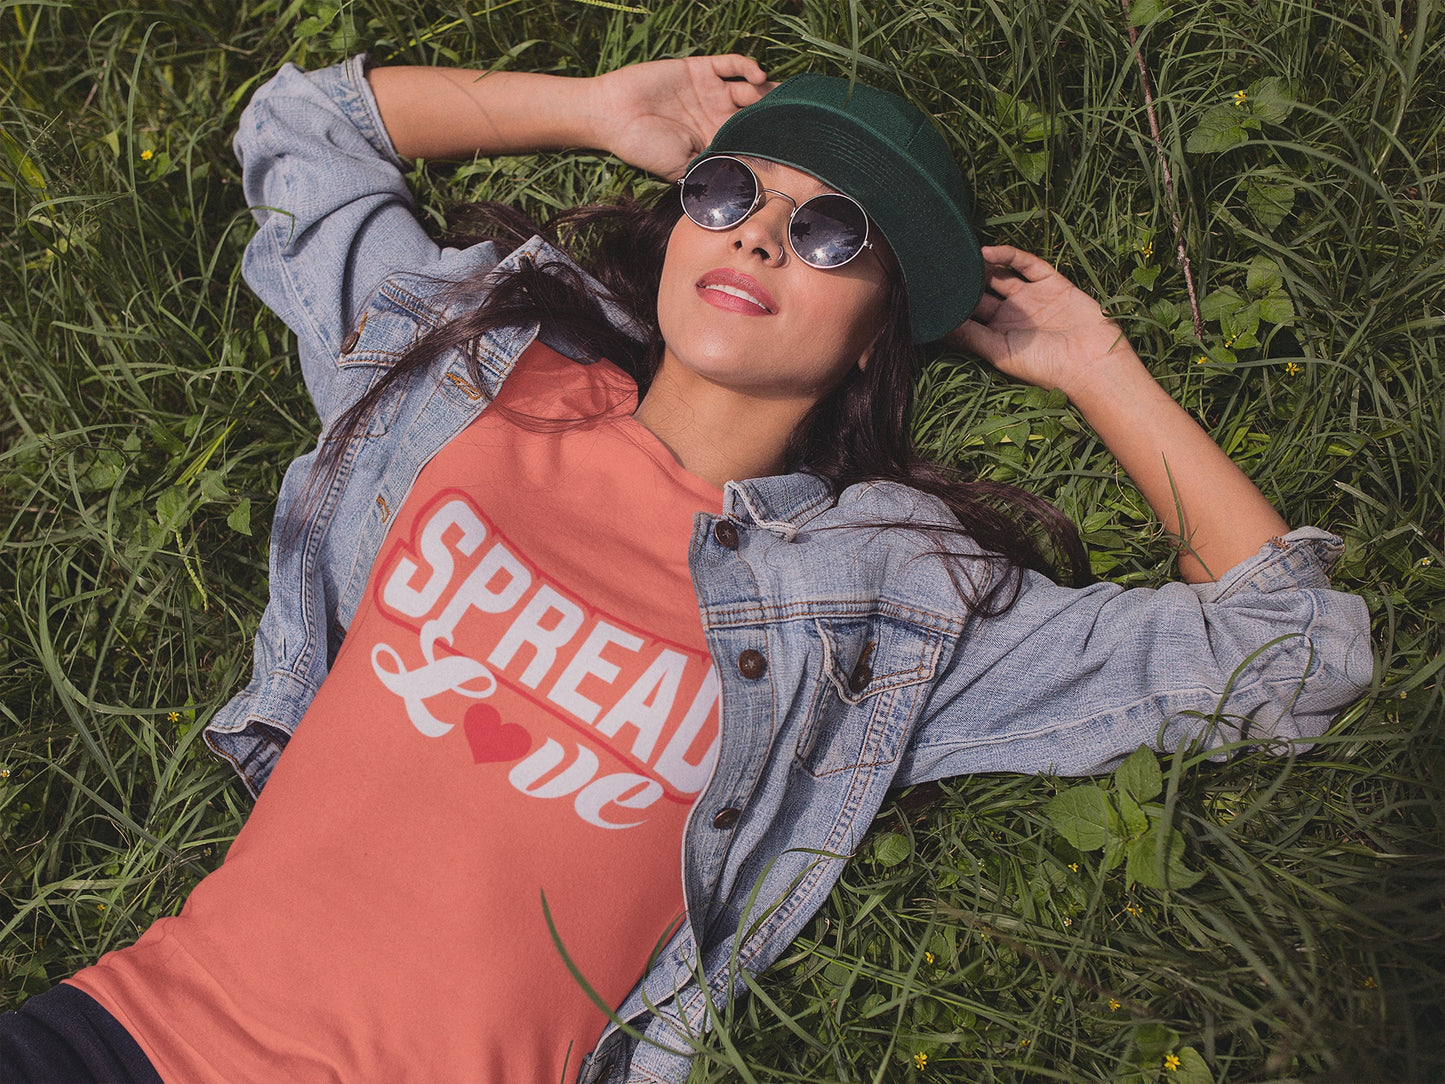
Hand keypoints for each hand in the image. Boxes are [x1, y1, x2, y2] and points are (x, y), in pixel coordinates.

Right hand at [591, 55, 773, 179]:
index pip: (748, 140)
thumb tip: (742, 185)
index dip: (767, 141)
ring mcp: (709, 92)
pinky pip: (730, 65)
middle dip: (774, 115)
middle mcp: (715, 116)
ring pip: (748, 90)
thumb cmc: (643, 147)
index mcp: (713, 142)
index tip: (790, 146)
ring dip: (764, 93)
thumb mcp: (681, 168)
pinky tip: (757, 76)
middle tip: (797, 117)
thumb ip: (709, 170)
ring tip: (776, 98)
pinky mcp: (700, 70)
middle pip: (755, 113)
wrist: (612, 115)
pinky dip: (746, 67)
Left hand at [945, 245, 1135, 396]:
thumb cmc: (1045, 367)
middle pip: (982, 291)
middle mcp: (1013, 315)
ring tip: (960, 255)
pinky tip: (987, 253)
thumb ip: (971, 337)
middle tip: (940, 266)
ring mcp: (1033, 298)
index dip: (951, 303)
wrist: (1092, 363)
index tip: (927, 291)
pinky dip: (1008, 256)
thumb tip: (936, 326)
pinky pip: (1027, 264)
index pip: (968, 315)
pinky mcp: (1052, 283)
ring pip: (1001, 274)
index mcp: (998, 335)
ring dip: (982, 266)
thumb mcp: (1001, 353)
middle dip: (963, 281)